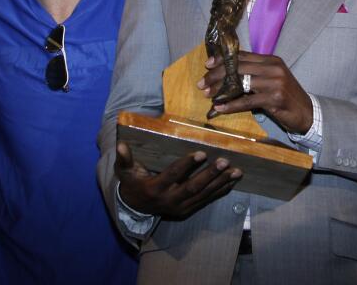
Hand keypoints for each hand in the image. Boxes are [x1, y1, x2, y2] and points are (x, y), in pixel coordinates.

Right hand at [115, 140, 240, 217]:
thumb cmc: (132, 183)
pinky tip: (232, 181)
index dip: (186, 165)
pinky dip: (221, 191)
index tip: (201, 153)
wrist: (136, 208)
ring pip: (203, 195)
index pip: (173, 175)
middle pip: (193, 188)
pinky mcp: (188, 210)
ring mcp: (180, 207)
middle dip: (210, 175)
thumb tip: (120, 145)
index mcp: (155, 189)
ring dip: (221, 183)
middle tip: (224, 161)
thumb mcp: (125, 172)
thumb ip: (124, 159)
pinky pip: (207, 201)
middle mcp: (169, 200)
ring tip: (236, 171)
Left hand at [198, 52, 313, 133]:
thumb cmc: (285, 97)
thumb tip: (226, 76)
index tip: (207, 65)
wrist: (307, 113)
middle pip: (238, 67)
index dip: (222, 59)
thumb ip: (253, 75)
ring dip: (221, 90)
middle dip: (217, 75)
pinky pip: (247, 101)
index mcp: (270, 60)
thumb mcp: (270, 81)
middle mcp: (273, 68)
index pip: (242, 56)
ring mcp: (275, 82)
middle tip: (202, 83)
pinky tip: (220, 108)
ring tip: (207, 95)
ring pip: (240, 82)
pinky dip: (231, 105)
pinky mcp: (275, 98)